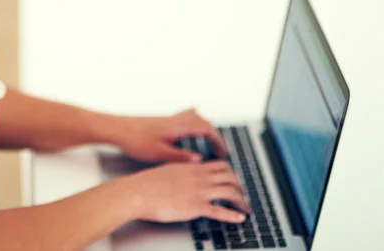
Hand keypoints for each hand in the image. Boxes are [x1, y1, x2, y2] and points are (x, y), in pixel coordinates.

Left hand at [111, 108, 227, 162]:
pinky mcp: (161, 120)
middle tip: (220, 150)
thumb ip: (180, 156)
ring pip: (194, 117)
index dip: (218, 141)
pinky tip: (189, 124)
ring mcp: (168, 118)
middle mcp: (175, 119)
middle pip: (203, 122)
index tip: (224, 153)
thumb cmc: (135, 140)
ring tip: (210, 140)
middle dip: (215, 135)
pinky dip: (193, 120)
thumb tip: (199, 160)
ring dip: (205, 127)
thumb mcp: (158, 153)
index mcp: (177, 127)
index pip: (206, 129)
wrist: (116, 128)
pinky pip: (184, 116)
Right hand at [125, 160, 250, 222]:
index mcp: (192, 167)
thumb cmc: (147, 182)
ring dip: (241, 200)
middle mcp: (199, 177)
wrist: (138, 192)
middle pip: (230, 176)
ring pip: (229, 191)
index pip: (220, 165)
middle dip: (240, 186)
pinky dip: (233, 215)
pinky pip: (220, 211)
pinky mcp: (195, 207)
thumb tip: (190, 166)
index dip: (231, 173)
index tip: (233, 180)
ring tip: (245, 208)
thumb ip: (183, 167)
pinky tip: (240, 218)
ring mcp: (198, 192)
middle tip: (242, 195)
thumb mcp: (169, 168)